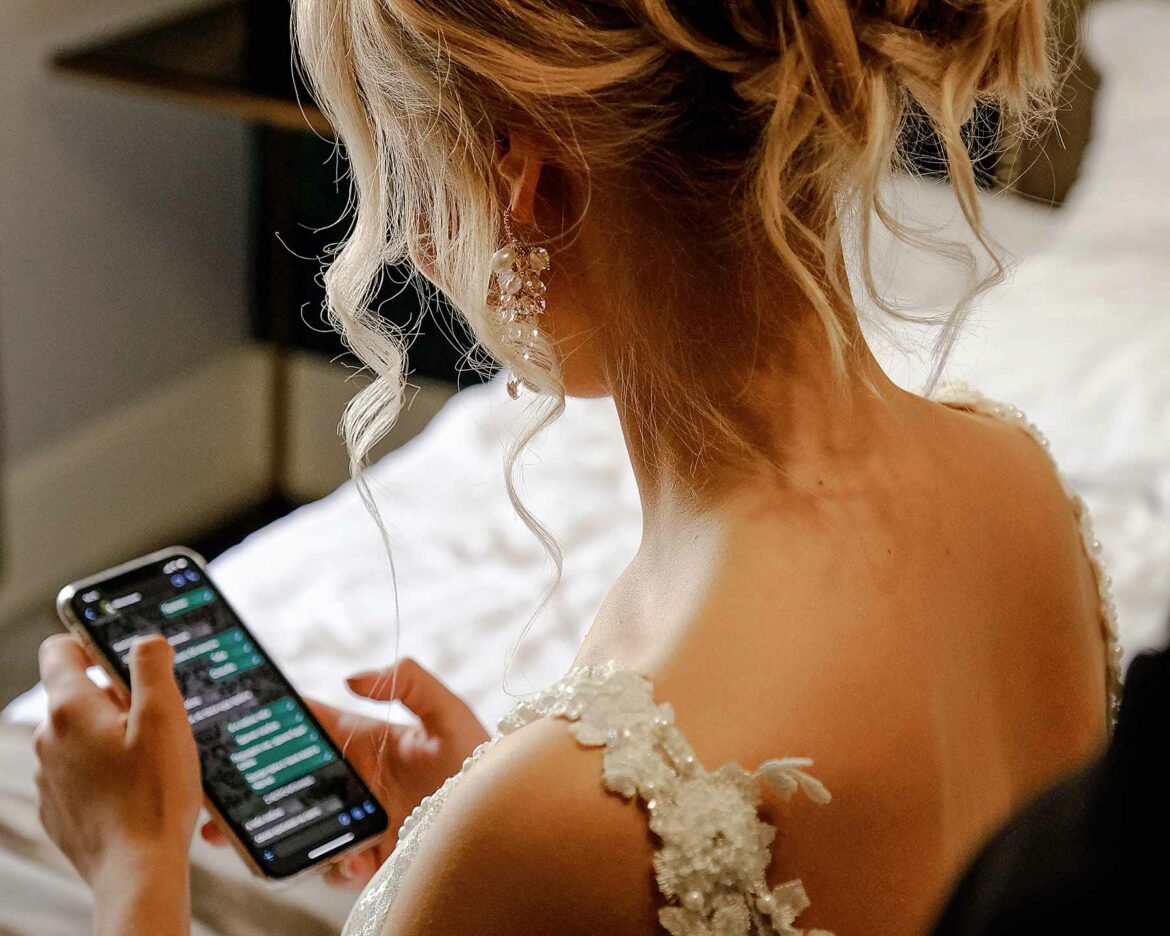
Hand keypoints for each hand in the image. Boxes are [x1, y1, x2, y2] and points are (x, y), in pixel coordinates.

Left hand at [34, 633, 201, 884]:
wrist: (138, 870)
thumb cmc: (155, 794)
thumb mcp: (167, 717)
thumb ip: (153, 667)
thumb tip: (146, 640)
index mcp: (71, 708)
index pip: (60, 649)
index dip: (91, 641)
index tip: (122, 658)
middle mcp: (49, 739)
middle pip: (79, 695)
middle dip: (118, 698)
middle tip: (159, 721)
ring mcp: (49, 776)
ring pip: (81, 736)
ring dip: (113, 737)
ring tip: (154, 761)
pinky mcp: (58, 808)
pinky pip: (80, 774)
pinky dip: (106, 772)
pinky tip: (138, 790)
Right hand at [201, 658, 487, 889]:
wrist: (509, 819)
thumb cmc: (482, 760)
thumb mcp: (449, 713)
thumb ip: (408, 682)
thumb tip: (351, 677)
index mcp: (364, 740)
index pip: (306, 726)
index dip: (267, 725)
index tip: (229, 726)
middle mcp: (354, 782)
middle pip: (287, 783)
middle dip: (248, 792)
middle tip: (214, 802)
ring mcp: (359, 821)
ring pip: (300, 827)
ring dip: (269, 835)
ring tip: (245, 843)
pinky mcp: (372, 858)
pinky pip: (337, 865)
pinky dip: (334, 866)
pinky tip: (351, 862)